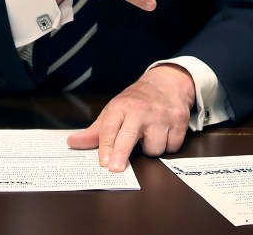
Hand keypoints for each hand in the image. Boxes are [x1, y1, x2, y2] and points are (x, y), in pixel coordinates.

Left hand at [66, 64, 195, 171]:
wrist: (167, 83)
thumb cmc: (137, 101)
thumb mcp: (114, 111)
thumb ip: (95, 131)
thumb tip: (72, 143)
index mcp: (122, 107)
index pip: (109, 128)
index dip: (106, 147)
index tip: (104, 163)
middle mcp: (141, 110)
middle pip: (129, 136)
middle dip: (121, 153)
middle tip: (115, 169)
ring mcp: (162, 116)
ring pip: (154, 148)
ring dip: (152, 148)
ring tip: (149, 136)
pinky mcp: (179, 121)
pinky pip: (172, 147)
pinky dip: (168, 145)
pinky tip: (164, 133)